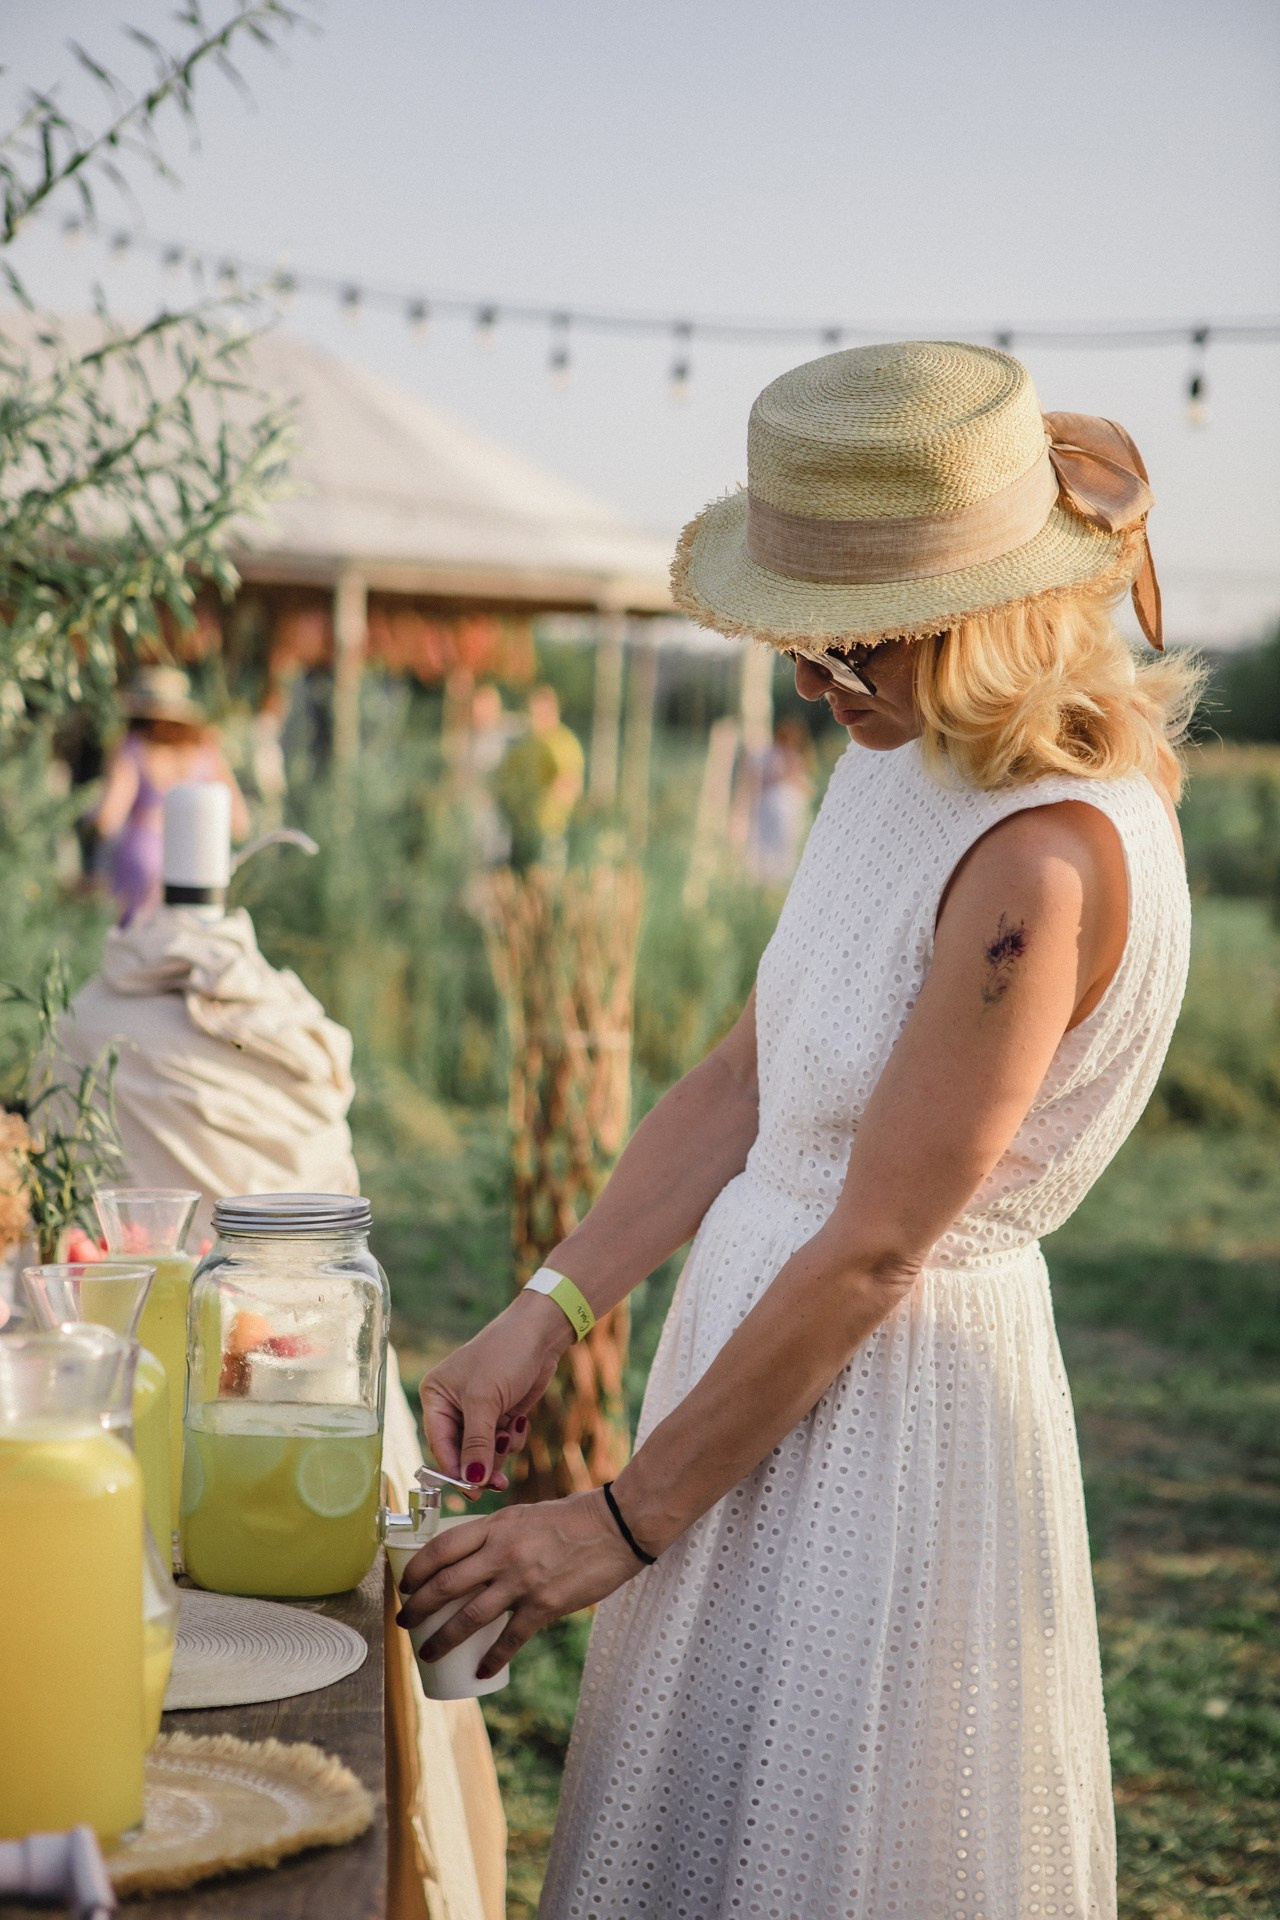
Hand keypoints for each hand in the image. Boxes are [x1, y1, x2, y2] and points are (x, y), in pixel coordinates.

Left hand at [395, 1489, 645, 1676]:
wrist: (620, 1525)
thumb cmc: (574, 1517)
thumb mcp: (525, 1515)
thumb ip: (498, 1534)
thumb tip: (471, 1558)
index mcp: (496, 1525)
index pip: (441, 1548)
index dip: (416, 1570)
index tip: (404, 1586)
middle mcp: (503, 1551)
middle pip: (446, 1584)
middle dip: (417, 1608)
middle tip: (405, 1623)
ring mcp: (523, 1580)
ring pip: (470, 1617)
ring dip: (443, 1639)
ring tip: (427, 1652)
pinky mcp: (546, 1605)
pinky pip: (511, 1639)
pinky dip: (493, 1658)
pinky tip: (482, 1671)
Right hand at [419, 1290, 573, 1488]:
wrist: (540, 1334)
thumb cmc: (504, 1355)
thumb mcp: (485, 1401)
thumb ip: (476, 1444)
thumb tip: (471, 1481)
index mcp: (436, 1397)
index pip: (440, 1445)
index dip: (455, 1471)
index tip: (472, 1492)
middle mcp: (452, 1405)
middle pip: (462, 1453)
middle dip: (481, 1465)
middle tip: (499, 1482)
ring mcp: (478, 1410)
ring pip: (484, 1451)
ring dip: (500, 1451)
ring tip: (511, 1432)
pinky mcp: (499, 1412)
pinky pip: (501, 1442)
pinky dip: (512, 1438)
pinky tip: (519, 1421)